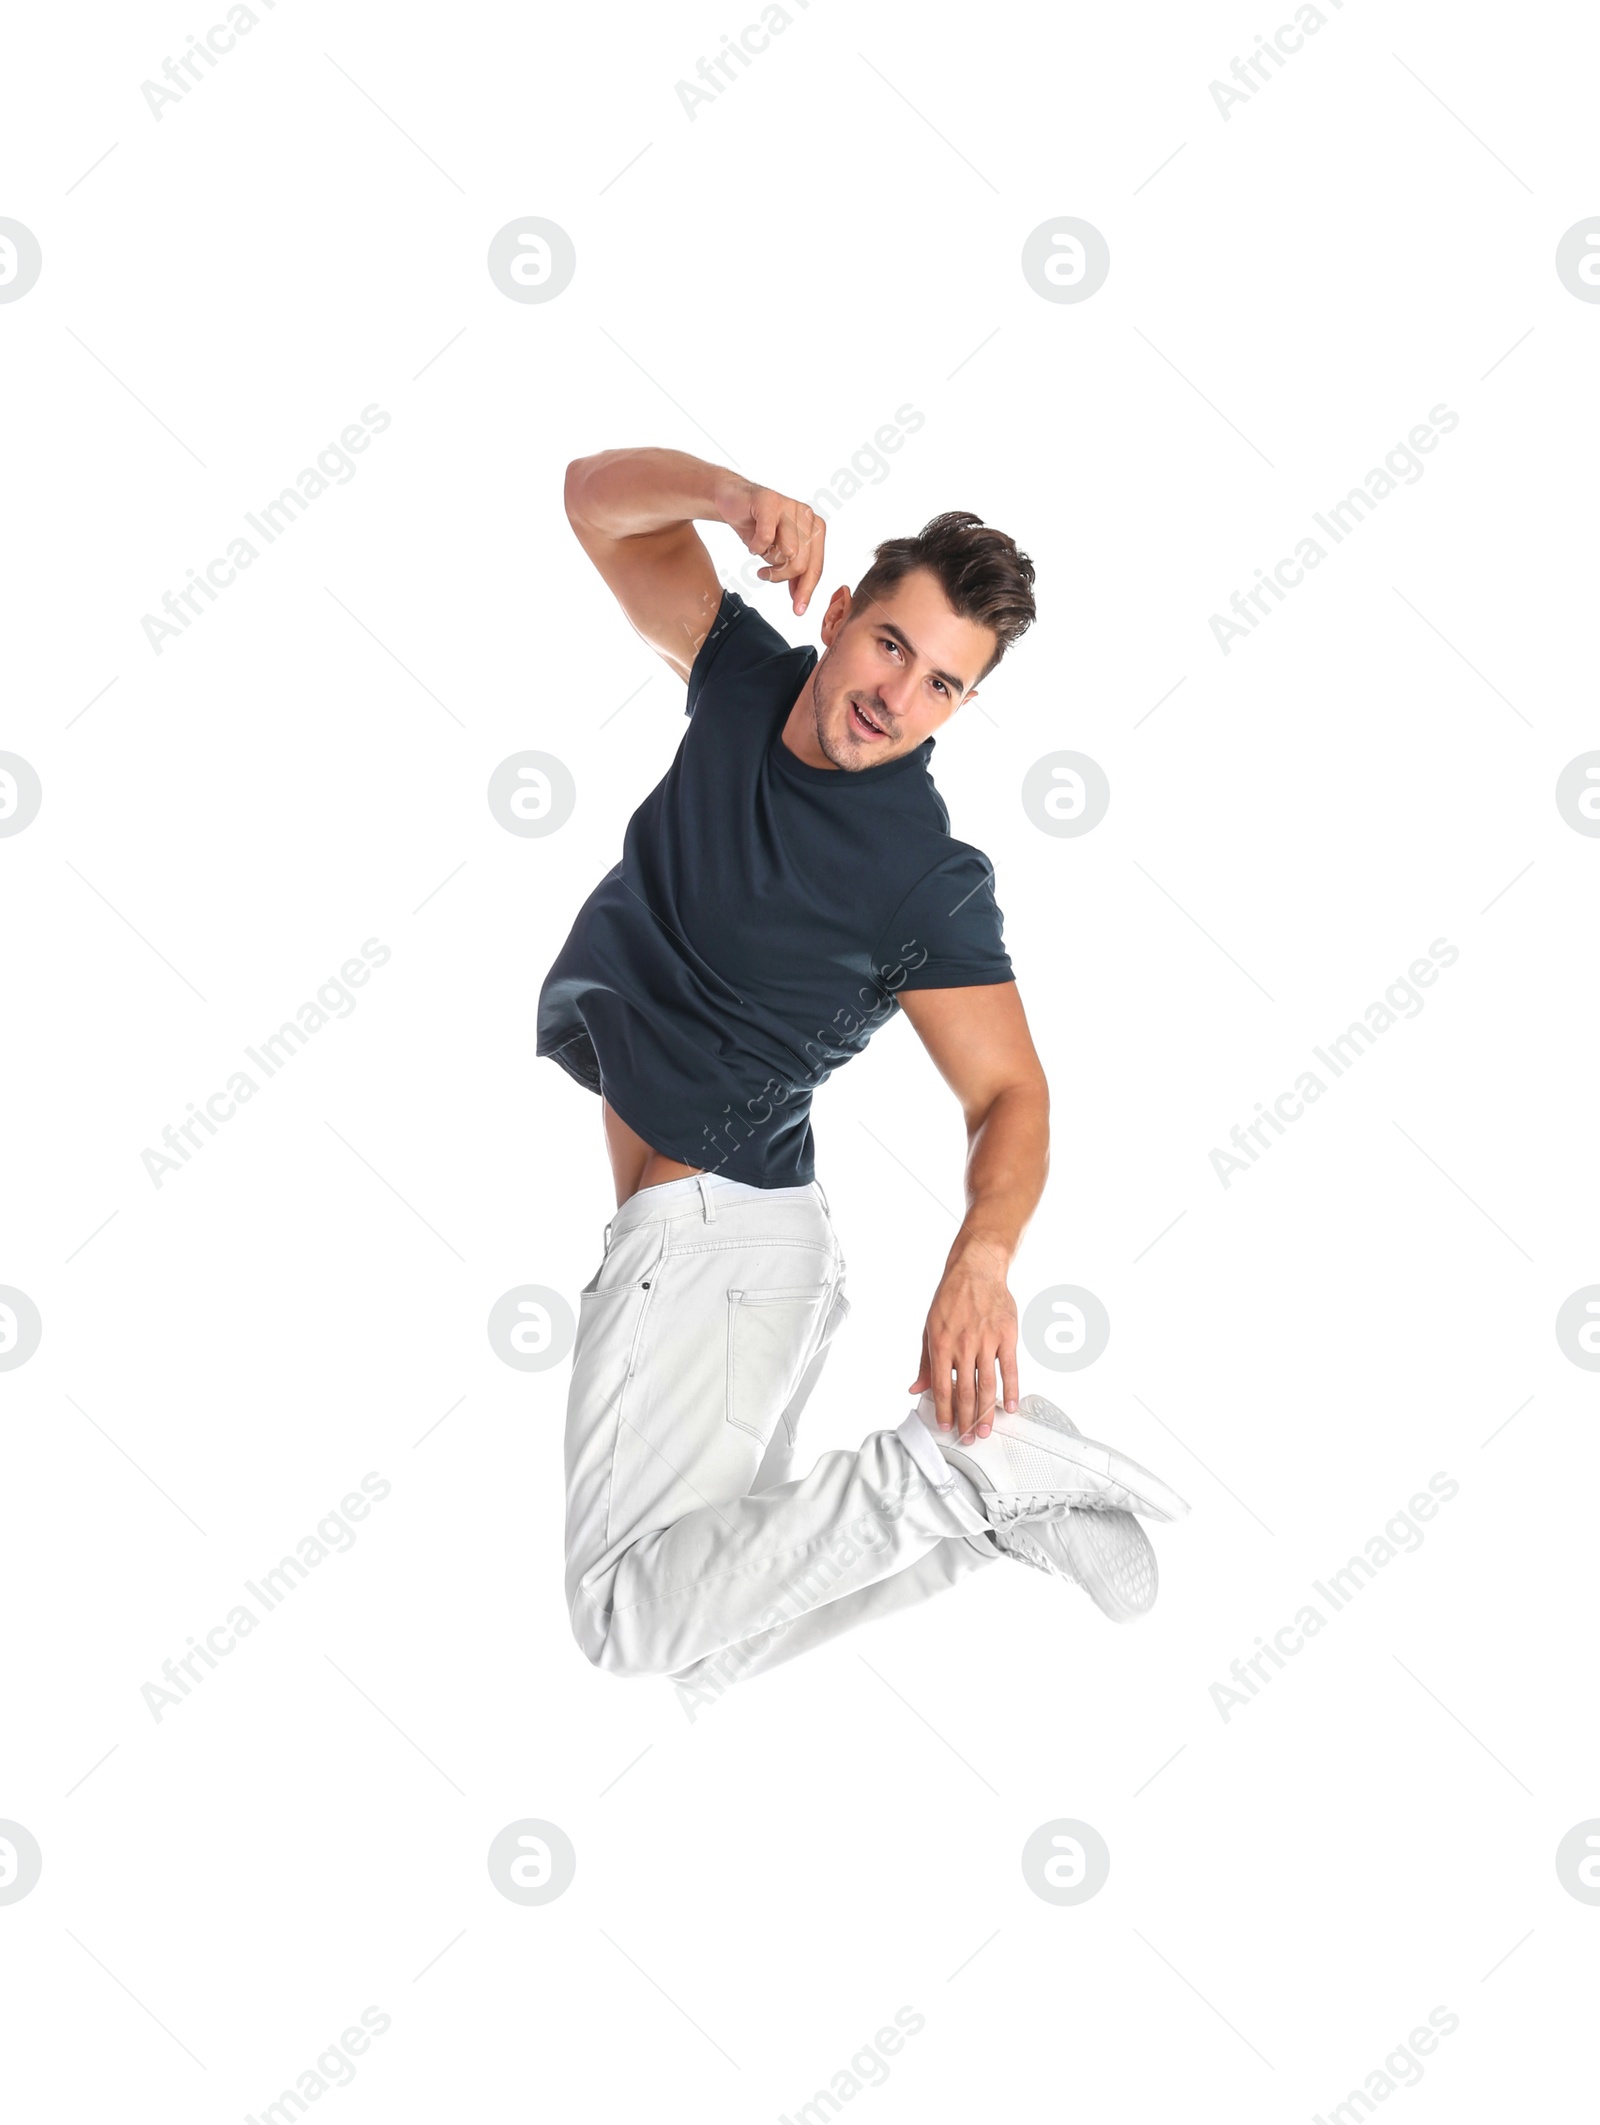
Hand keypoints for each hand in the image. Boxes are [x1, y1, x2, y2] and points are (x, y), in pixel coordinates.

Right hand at [719, 479, 826, 615]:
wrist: (732, 501)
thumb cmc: (758, 528)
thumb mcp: (778, 555)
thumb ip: (793, 574)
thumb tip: (800, 602)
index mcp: (815, 528)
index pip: (815, 566)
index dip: (806, 590)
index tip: (797, 611)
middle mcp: (807, 515)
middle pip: (802, 563)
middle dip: (781, 576)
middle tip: (764, 574)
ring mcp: (789, 505)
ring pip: (788, 553)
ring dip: (768, 560)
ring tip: (758, 553)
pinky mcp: (769, 501)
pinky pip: (766, 538)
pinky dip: (755, 546)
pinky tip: (751, 543)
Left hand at [907, 1238, 1019, 1442]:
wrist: (976, 1271)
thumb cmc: (951, 1299)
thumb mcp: (928, 1328)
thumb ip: (925, 1362)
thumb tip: (915, 1388)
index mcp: (941, 1344)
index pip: (942, 1387)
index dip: (944, 1410)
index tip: (946, 1426)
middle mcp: (963, 1346)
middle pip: (966, 1392)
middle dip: (966, 1419)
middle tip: (968, 1437)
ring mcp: (987, 1342)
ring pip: (987, 1385)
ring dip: (987, 1412)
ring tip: (985, 1430)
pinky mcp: (1007, 1336)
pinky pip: (1011, 1369)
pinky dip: (1012, 1391)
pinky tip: (1011, 1407)